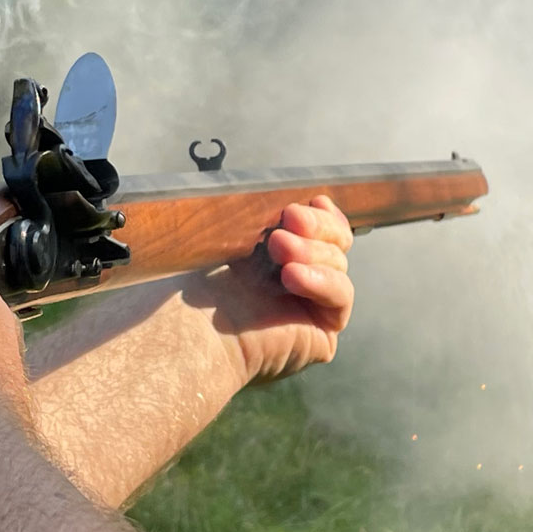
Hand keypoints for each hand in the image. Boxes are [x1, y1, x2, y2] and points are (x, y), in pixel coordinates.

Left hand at [187, 195, 354, 384]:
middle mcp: (299, 284)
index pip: (321, 230)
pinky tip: (292, 275)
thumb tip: (304, 196)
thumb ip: (265, 215)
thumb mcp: (233, 234)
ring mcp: (313, 310)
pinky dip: (321, 280)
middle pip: (336, 242)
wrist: (191, 328)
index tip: (312, 199)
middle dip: (317, 225)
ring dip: (312, 250)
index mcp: (276, 258)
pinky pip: (341, 296)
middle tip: (289, 217)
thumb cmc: (198, 282)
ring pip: (339, 264)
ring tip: (278, 246)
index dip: (323, 214)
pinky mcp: (322, 335)